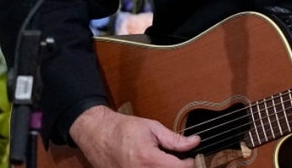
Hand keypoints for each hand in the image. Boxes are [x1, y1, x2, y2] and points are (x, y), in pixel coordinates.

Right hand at [69, 105, 199, 166]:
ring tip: (162, 161)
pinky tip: (153, 165)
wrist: (97, 134)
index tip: (188, 157)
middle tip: (177, 160)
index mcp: (148, 159)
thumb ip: (175, 139)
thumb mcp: (152, 128)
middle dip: (176, 167)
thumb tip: (194, 142)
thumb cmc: (122, 129)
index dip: (188, 163)